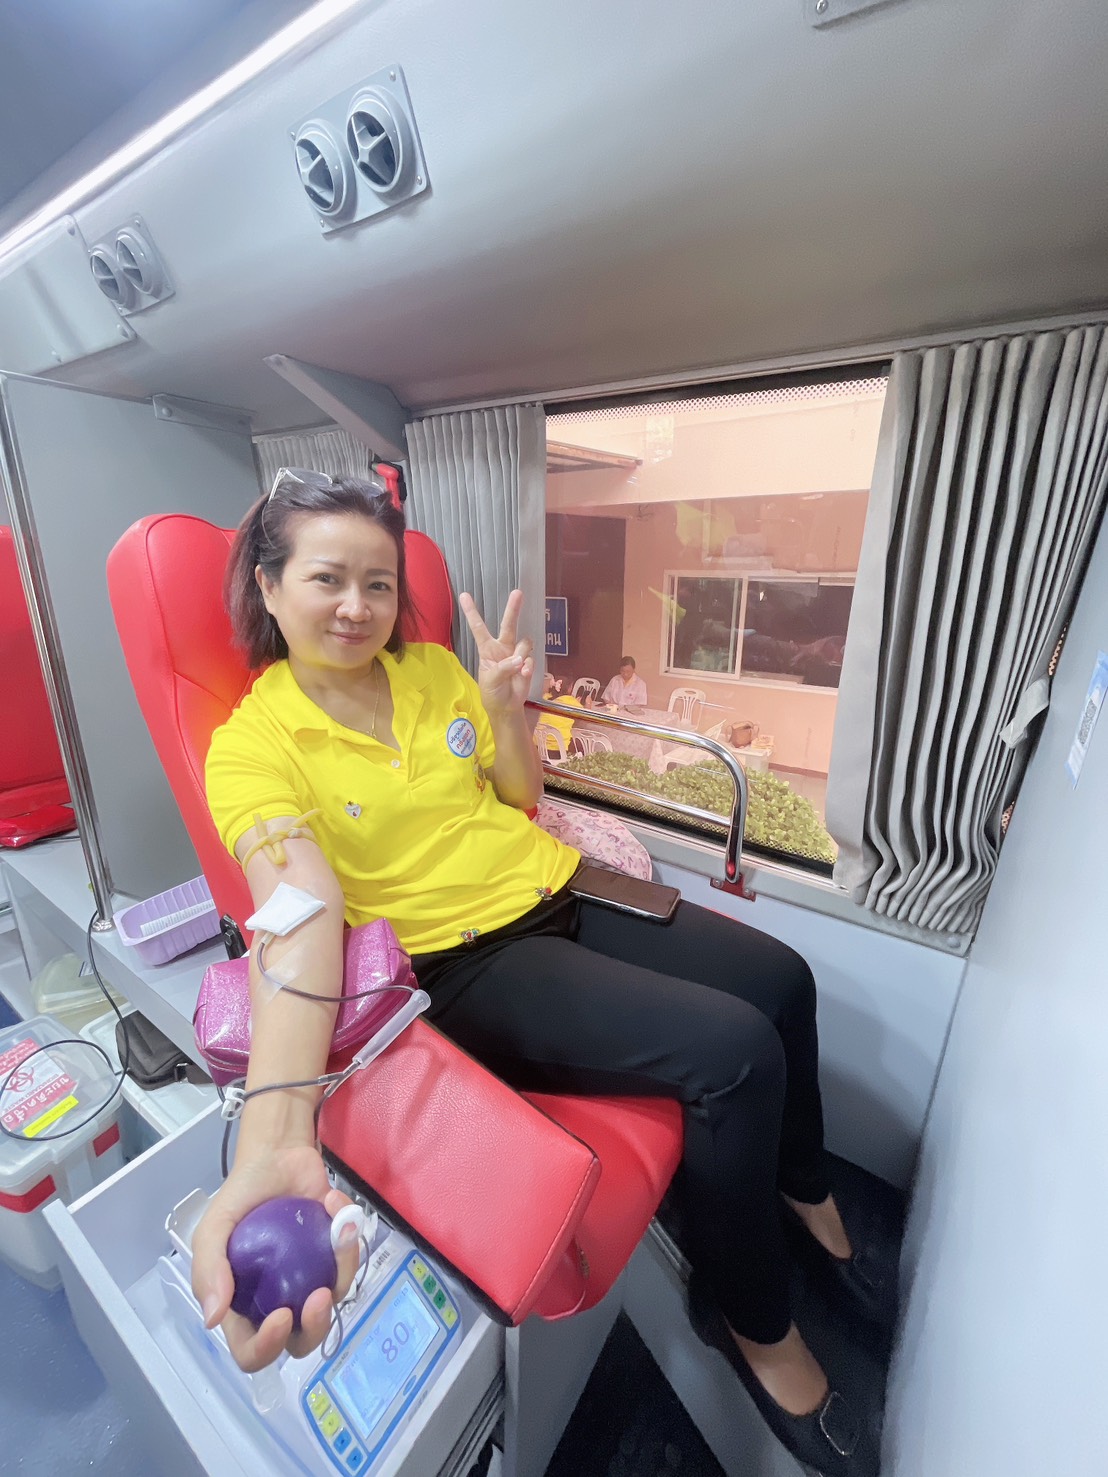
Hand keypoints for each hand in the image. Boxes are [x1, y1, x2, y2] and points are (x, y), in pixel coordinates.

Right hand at [191, 1141, 360, 1372]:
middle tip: (319, 1295)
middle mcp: (277, 1302)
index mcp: (242, 1306)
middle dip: (315, 1327)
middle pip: (300, 1342)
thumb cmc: (241, 1195)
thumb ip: (208, 1270)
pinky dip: (347, 1237)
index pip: (250, 1350)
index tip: (281, 1315)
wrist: (277, 1156)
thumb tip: (213, 1319)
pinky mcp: (334, 1259)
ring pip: (332, 1304)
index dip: (266, 1347)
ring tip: (339, 1231)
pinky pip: (348, 1265)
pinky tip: (334, 1204)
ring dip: (341, 1272)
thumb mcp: (213, 1227)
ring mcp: (309, 1282)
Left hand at [459, 589, 533, 716]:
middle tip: (518, 592)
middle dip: (513, 608)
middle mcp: (503, 647)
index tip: (464, 595)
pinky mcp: (528, 663)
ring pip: (524, 643)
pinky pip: (531, 659)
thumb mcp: (490, 680)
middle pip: (508, 624)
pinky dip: (527, 668)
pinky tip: (522, 676)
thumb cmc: (492, 692)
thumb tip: (519, 660)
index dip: (472, 612)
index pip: (478, 627)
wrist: (506, 707)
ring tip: (516, 670)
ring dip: (521, 655)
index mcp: (487, 649)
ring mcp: (517, 654)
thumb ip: (502, 668)